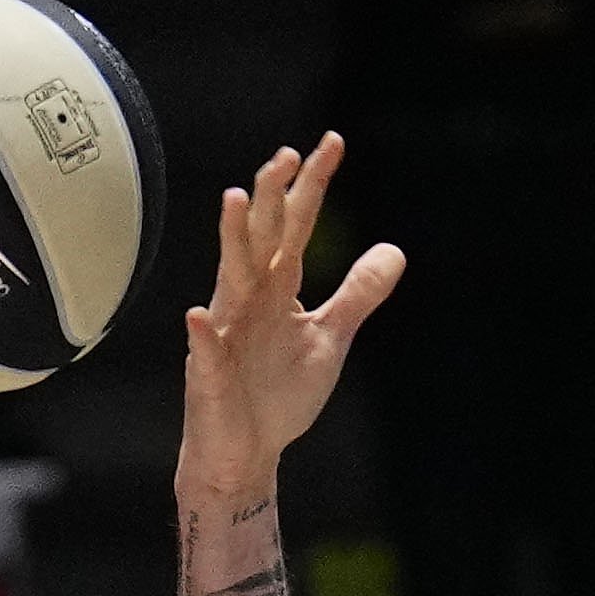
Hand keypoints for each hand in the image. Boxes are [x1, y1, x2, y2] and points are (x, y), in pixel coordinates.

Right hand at [175, 136, 403, 511]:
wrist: (246, 452)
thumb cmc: (278, 393)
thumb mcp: (330, 337)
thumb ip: (358, 294)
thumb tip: (394, 251)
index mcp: (277, 287)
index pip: (296, 226)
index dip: (312, 187)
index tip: (331, 143)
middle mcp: (249, 300)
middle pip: (260, 238)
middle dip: (270, 196)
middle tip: (287, 155)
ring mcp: (225, 334)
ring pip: (230, 278)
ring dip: (231, 240)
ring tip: (235, 200)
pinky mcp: (210, 376)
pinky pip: (206, 352)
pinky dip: (204, 335)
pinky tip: (201, 316)